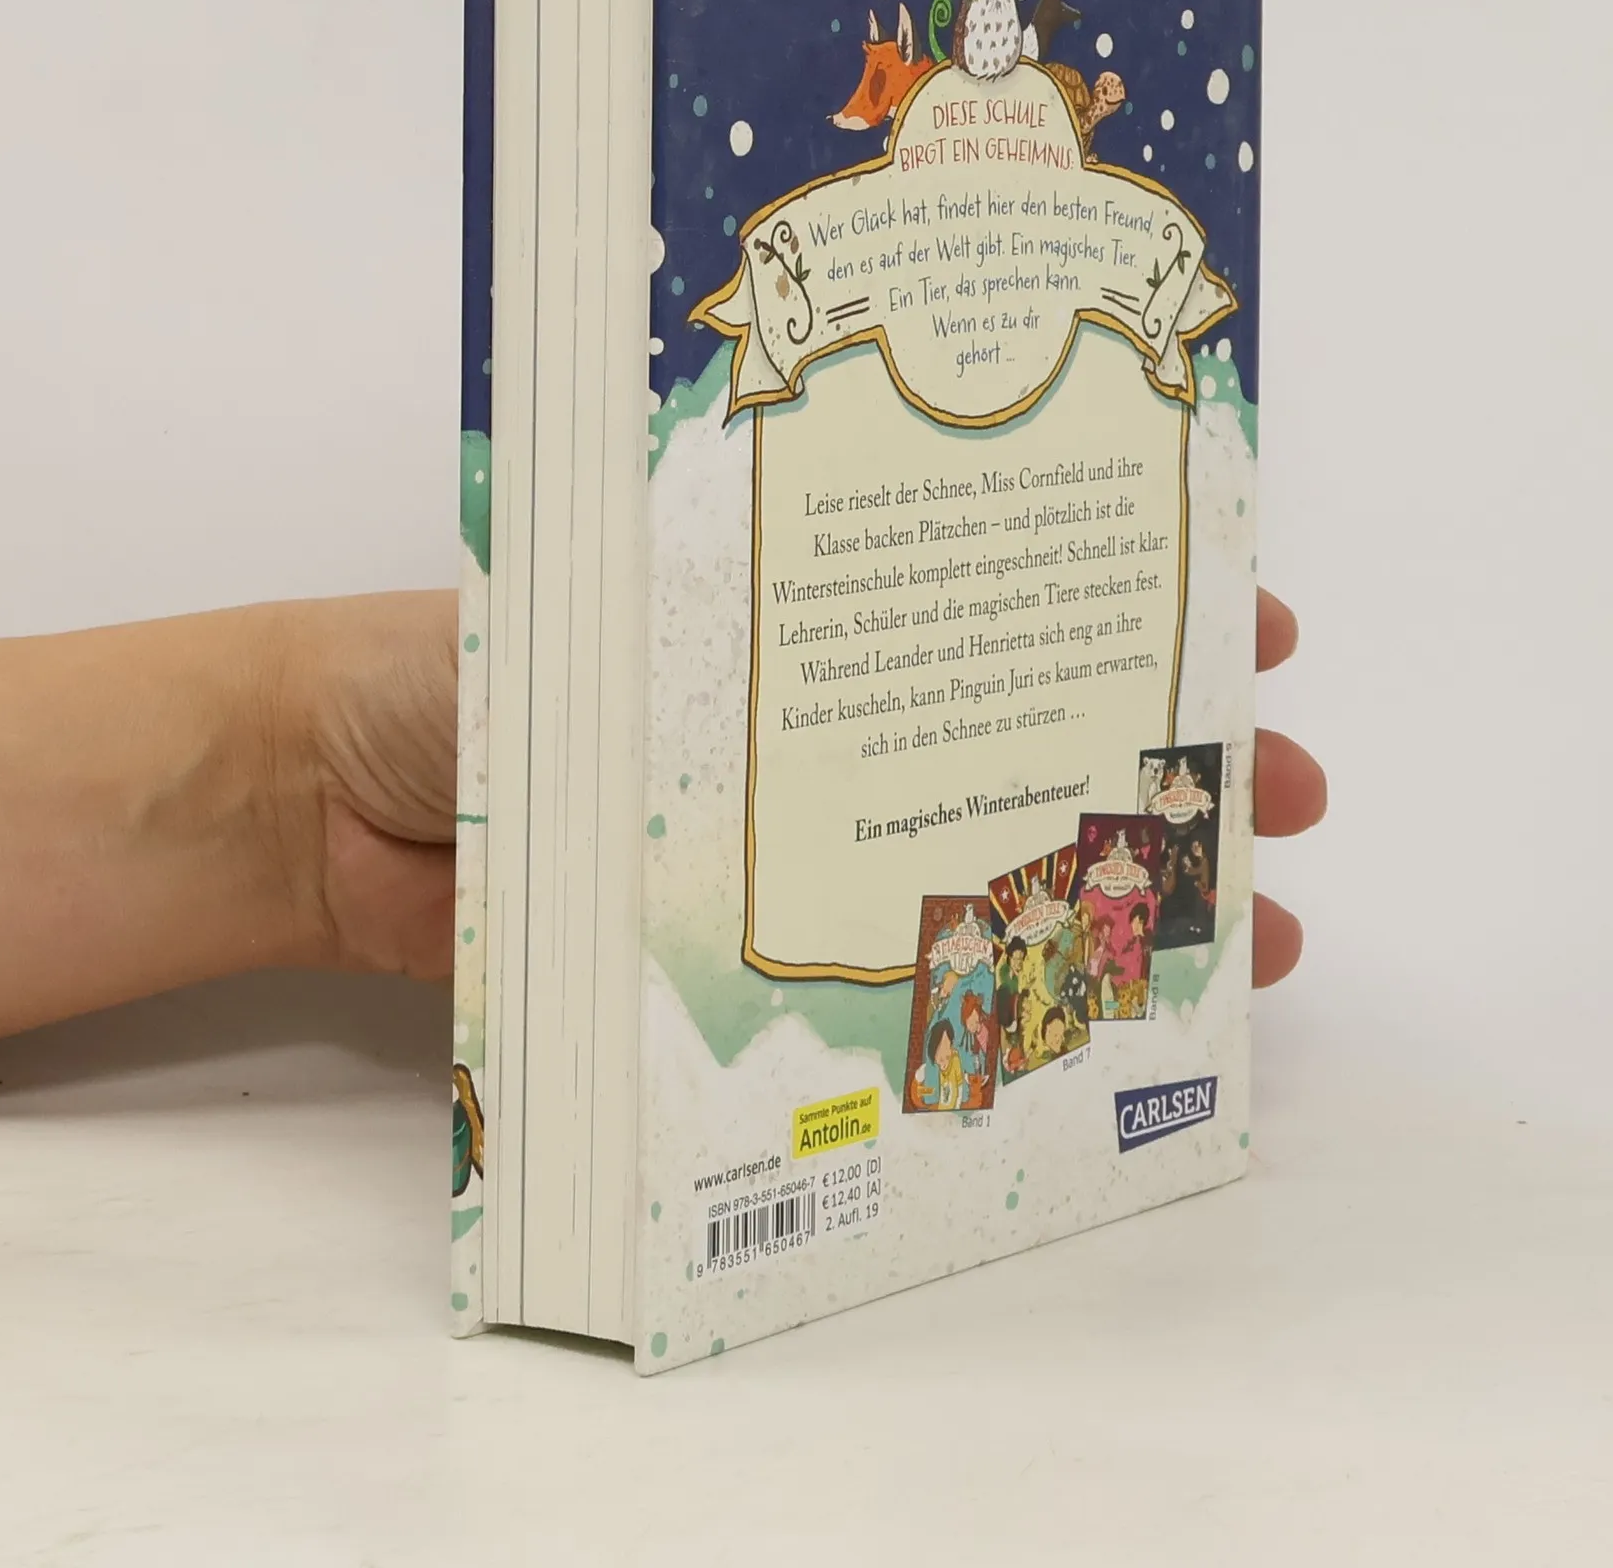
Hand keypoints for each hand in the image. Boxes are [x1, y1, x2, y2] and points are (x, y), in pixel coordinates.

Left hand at [292, 586, 1325, 991]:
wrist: (321, 805)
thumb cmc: (454, 665)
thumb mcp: (614, 597)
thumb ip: (738, 609)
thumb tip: (915, 614)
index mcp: (807, 610)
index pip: (1001, 591)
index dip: (1133, 597)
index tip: (1252, 612)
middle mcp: (827, 720)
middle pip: (1034, 733)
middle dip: (1180, 757)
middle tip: (1291, 789)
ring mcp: (801, 836)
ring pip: (997, 859)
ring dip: (1130, 889)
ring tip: (1254, 931)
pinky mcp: (755, 939)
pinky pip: (899, 966)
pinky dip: (999, 988)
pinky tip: (1100, 1021)